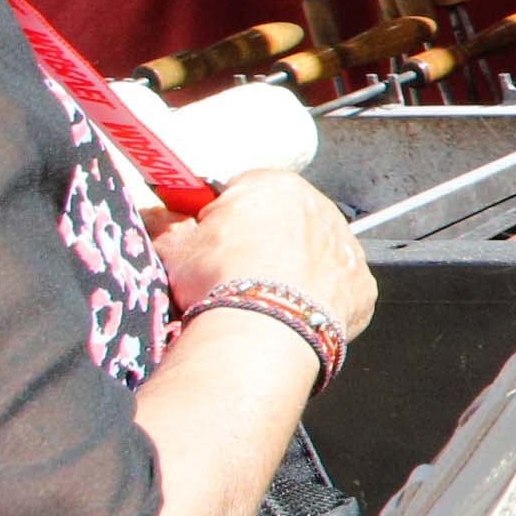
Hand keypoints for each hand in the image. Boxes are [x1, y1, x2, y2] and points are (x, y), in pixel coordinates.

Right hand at [151, 170, 374, 342]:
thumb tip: (154, 214)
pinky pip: (336, 288)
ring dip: (291, 270)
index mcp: (276, 186)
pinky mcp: (361, 287)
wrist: (264, 329)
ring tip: (259, 298)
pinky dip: (316, 299)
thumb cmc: (220, 280)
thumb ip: (164, 223)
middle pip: (282, 221)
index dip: (219, 217)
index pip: (243, 190)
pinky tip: (291, 314)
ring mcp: (347, 248)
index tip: (207, 240)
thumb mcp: (175, 247)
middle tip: (231, 274)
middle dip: (259, 242)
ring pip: (312, 254)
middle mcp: (321, 208)